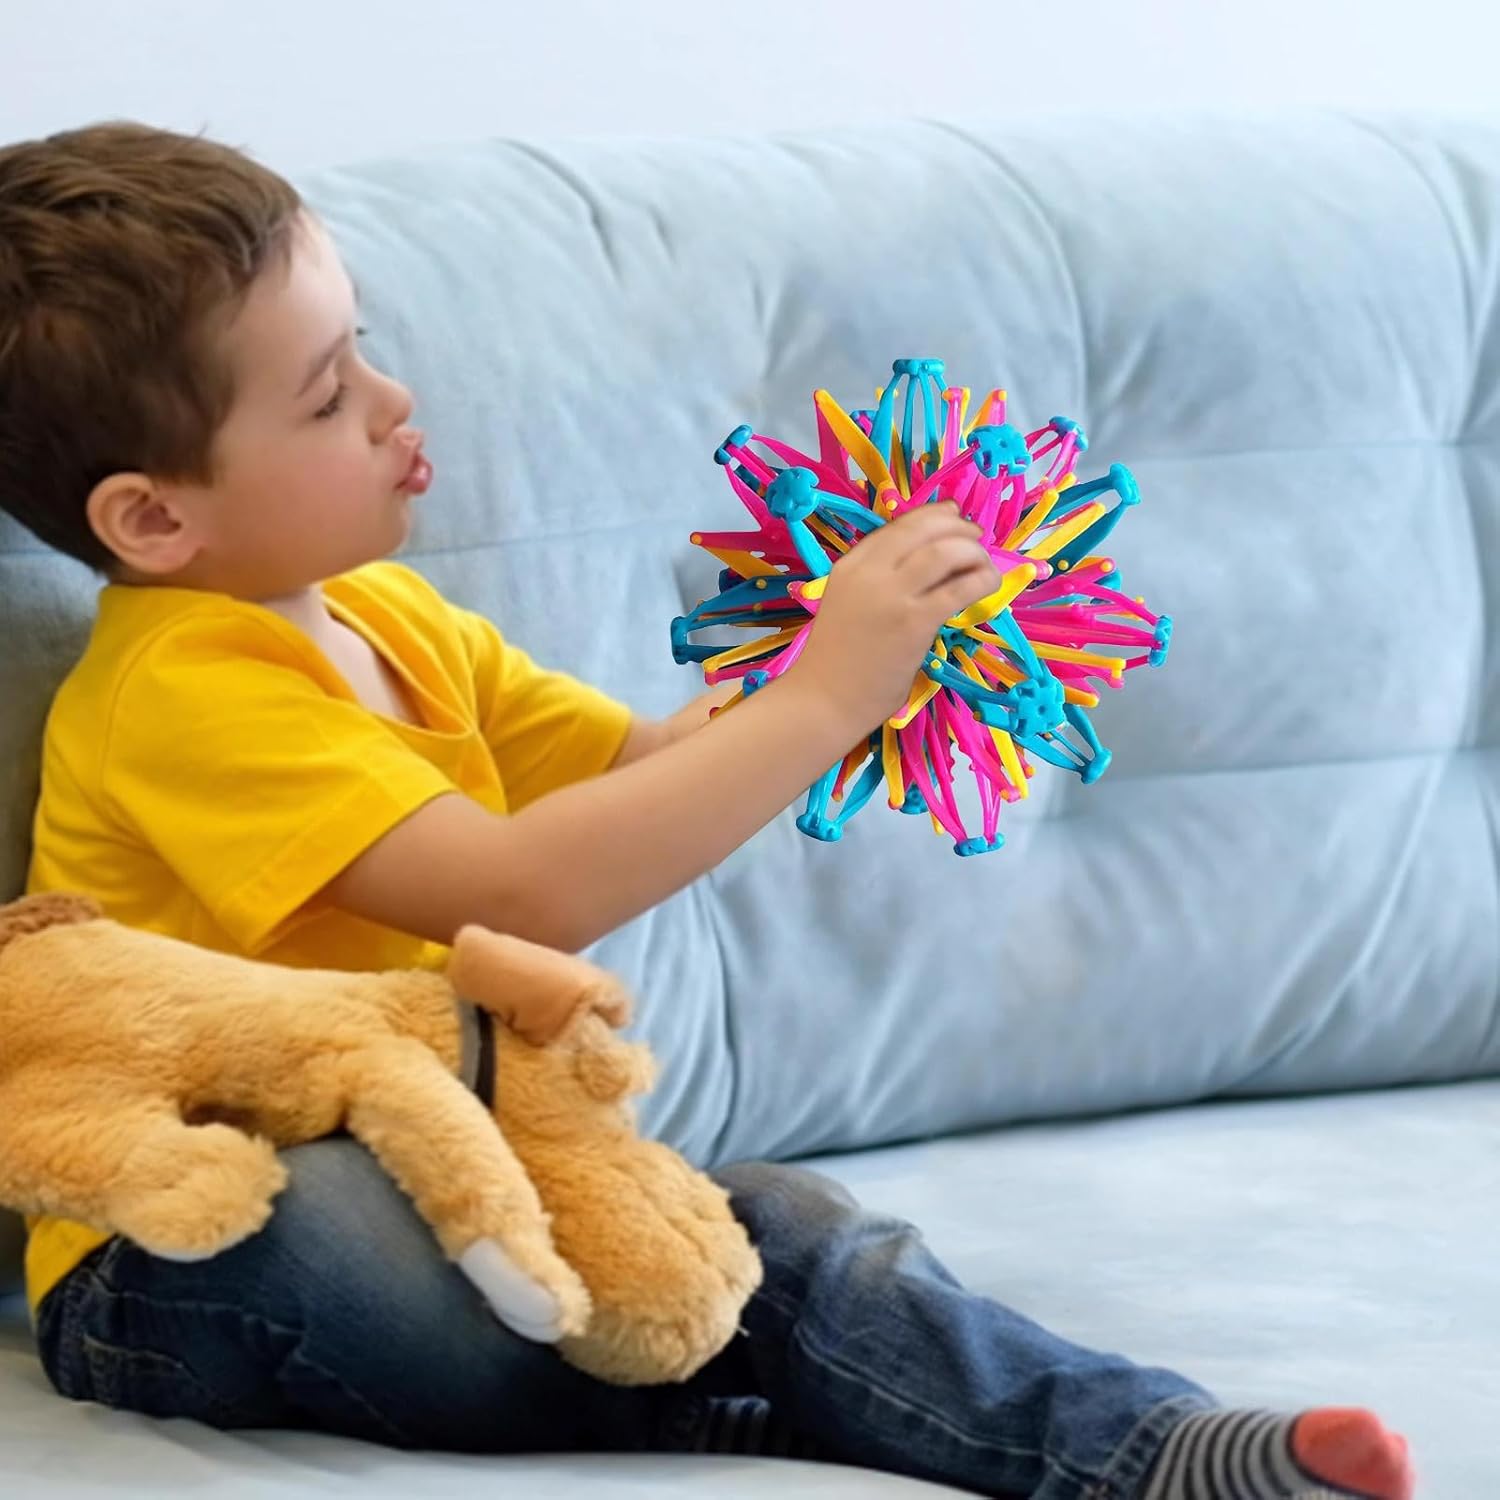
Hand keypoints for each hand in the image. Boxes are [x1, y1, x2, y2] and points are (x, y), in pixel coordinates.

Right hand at [787, 503, 1000, 733]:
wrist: (824, 699)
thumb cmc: (838, 660)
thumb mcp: (849, 602)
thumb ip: (879, 579)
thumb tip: (930, 560)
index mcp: (851, 565)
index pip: (900, 525)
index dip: (935, 515)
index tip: (955, 517)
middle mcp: (869, 572)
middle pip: (924, 529)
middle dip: (958, 527)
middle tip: (976, 538)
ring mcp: (892, 595)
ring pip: (945, 552)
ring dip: (974, 552)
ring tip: (984, 565)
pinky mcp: (914, 622)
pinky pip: (960, 588)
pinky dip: (982, 579)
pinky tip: (989, 585)